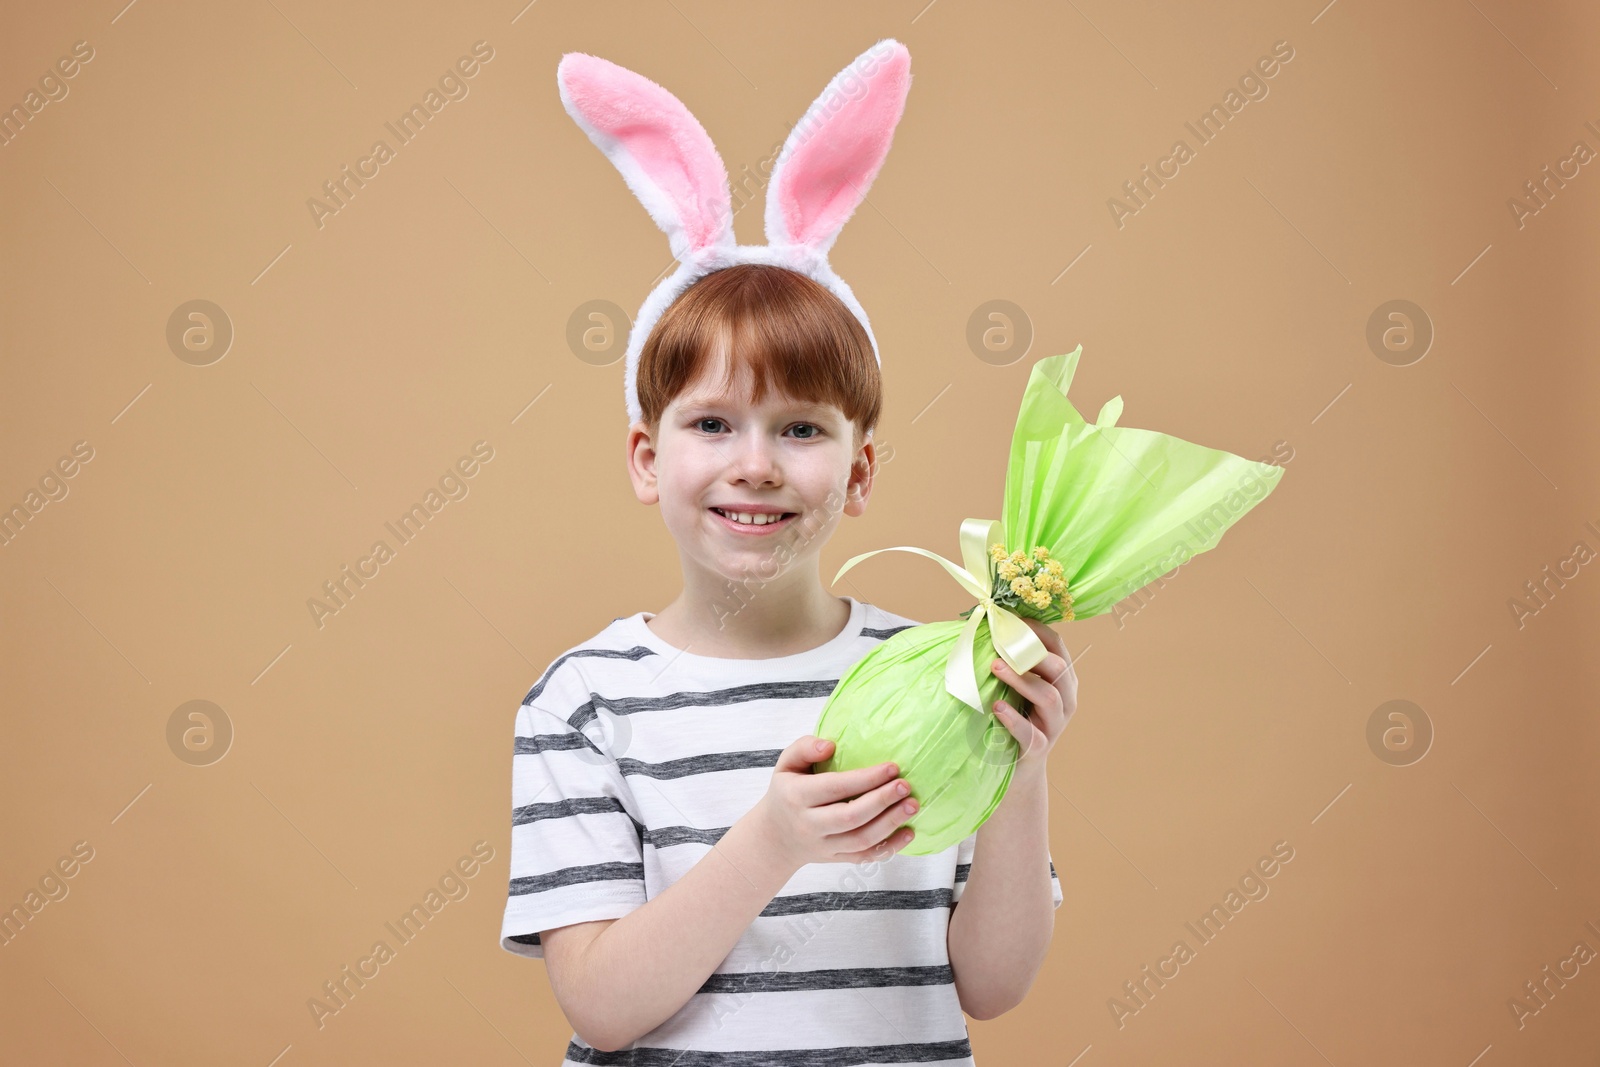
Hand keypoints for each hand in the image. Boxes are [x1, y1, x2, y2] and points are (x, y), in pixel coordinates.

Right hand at [752, 735, 919, 871]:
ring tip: (912, 805)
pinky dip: (889, 848)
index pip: (835, 788)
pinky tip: (909, 832)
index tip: (892, 767)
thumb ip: (804, 748)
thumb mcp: (785, 765)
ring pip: (861, 840)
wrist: (775, 837)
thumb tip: (830, 746)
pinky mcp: (836, 859)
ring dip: (890, 824)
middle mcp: (809, 825)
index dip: (866, 778)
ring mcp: (824, 846)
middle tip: (906, 786)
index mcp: (797, 797)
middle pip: (850, 817)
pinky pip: (865, 857)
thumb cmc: (787, 792)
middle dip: (882, 801)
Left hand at [987, 617, 1077, 778]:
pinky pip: (1031, 734)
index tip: (1013, 619)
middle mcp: (1065, 701)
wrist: (1019, 767)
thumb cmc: (1016, 716)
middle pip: (1059, 670)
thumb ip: (1011, 663)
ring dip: (1021, 680)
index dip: (1037, 631)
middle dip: (1030, 653)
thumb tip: (985, 626)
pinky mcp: (1039, 748)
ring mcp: (1055, 725)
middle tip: (1000, 646)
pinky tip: (997, 708)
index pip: (1057, 647)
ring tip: (995, 669)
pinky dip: (1014, 719)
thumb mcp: (1018, 688)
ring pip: (1049, 698)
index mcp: (1062, 680)